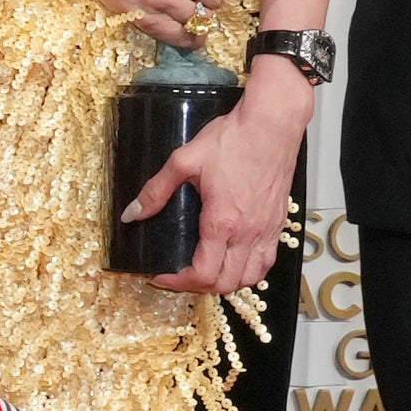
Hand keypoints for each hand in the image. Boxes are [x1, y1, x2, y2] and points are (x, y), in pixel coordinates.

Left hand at [122, 73, 305, 295]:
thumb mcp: (184, 161)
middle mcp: (248, 233)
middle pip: (225, 284)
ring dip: (226, 282)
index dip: (178, 283)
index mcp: (222, 222)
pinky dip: (249, 271)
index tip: (161, 277)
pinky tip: (234, 259)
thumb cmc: (233, 139)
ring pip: (249, 279)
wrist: (272, 124)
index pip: (202, 274)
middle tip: (178, 275)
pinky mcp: (278, 223)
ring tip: (206, 270)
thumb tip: (132, 214)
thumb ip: (156, 191)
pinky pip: (267, 262)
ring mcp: (267, 230)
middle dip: (198, 286)